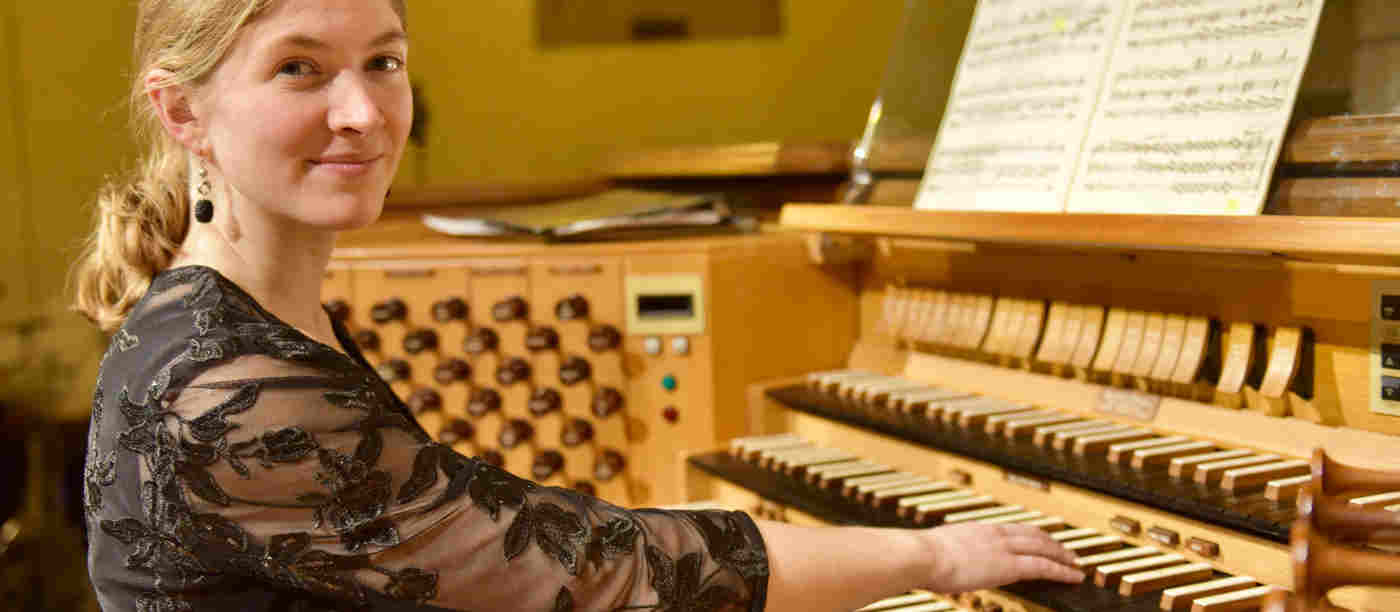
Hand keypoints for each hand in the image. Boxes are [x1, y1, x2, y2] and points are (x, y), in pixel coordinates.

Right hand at [920, 522, 1084, 592]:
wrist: (920, 555)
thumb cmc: (919, 556)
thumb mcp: (936, 548)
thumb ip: (947, 551)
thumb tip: (940, 558)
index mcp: (977, 528)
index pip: (1012, 528)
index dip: (1031, 534)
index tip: (1041, 539)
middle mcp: (994, 533)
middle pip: (1033, 534)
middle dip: (1053, 542)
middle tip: (1067, 551)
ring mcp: (1003, 548)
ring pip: (1044, 548)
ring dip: (1063, 555)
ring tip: (1076, 564)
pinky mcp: (1009, 565)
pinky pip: (1043, 566)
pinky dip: (1062, 570)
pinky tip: (1073, 576)